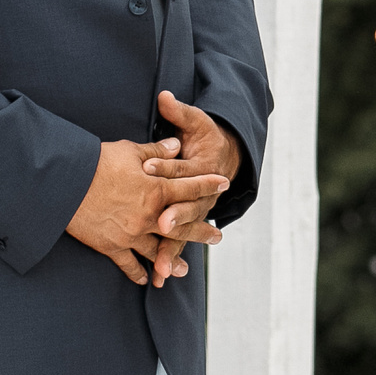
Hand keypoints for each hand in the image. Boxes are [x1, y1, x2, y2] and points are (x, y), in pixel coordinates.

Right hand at [66, 136, 229, 286]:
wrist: (64, 184)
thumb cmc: (96, 163)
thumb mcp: (129, 151)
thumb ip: (157, 151)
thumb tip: (177, 145)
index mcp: (156, 190)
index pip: (190, 187)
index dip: (208, 184)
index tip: (224, 184)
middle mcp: (149, 216)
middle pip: (181, 227)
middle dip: (201, 232)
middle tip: (217, 238)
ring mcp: (131, 234)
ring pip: (159, 251)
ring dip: (173, 260)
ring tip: (186, 270)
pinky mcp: (111, 246)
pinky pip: (129, 264)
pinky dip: (139, 272)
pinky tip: (147, 278)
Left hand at [141, 91, 243, 277]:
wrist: (228, 160)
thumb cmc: (207, 139)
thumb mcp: (197, 122)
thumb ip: (179, 112)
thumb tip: (165, 96)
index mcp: (202, 167)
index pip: (181, 166)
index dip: (165, 164)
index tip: (147, 165)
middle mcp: (201, 194)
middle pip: (186, 206)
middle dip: (175, 217)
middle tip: (162, 224)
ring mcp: (196, 212)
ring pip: (184, 233)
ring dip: (172, 250)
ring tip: (162, 269)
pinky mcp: (189, 223)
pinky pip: (178, 244)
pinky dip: (169, 260)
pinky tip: (157, 278)